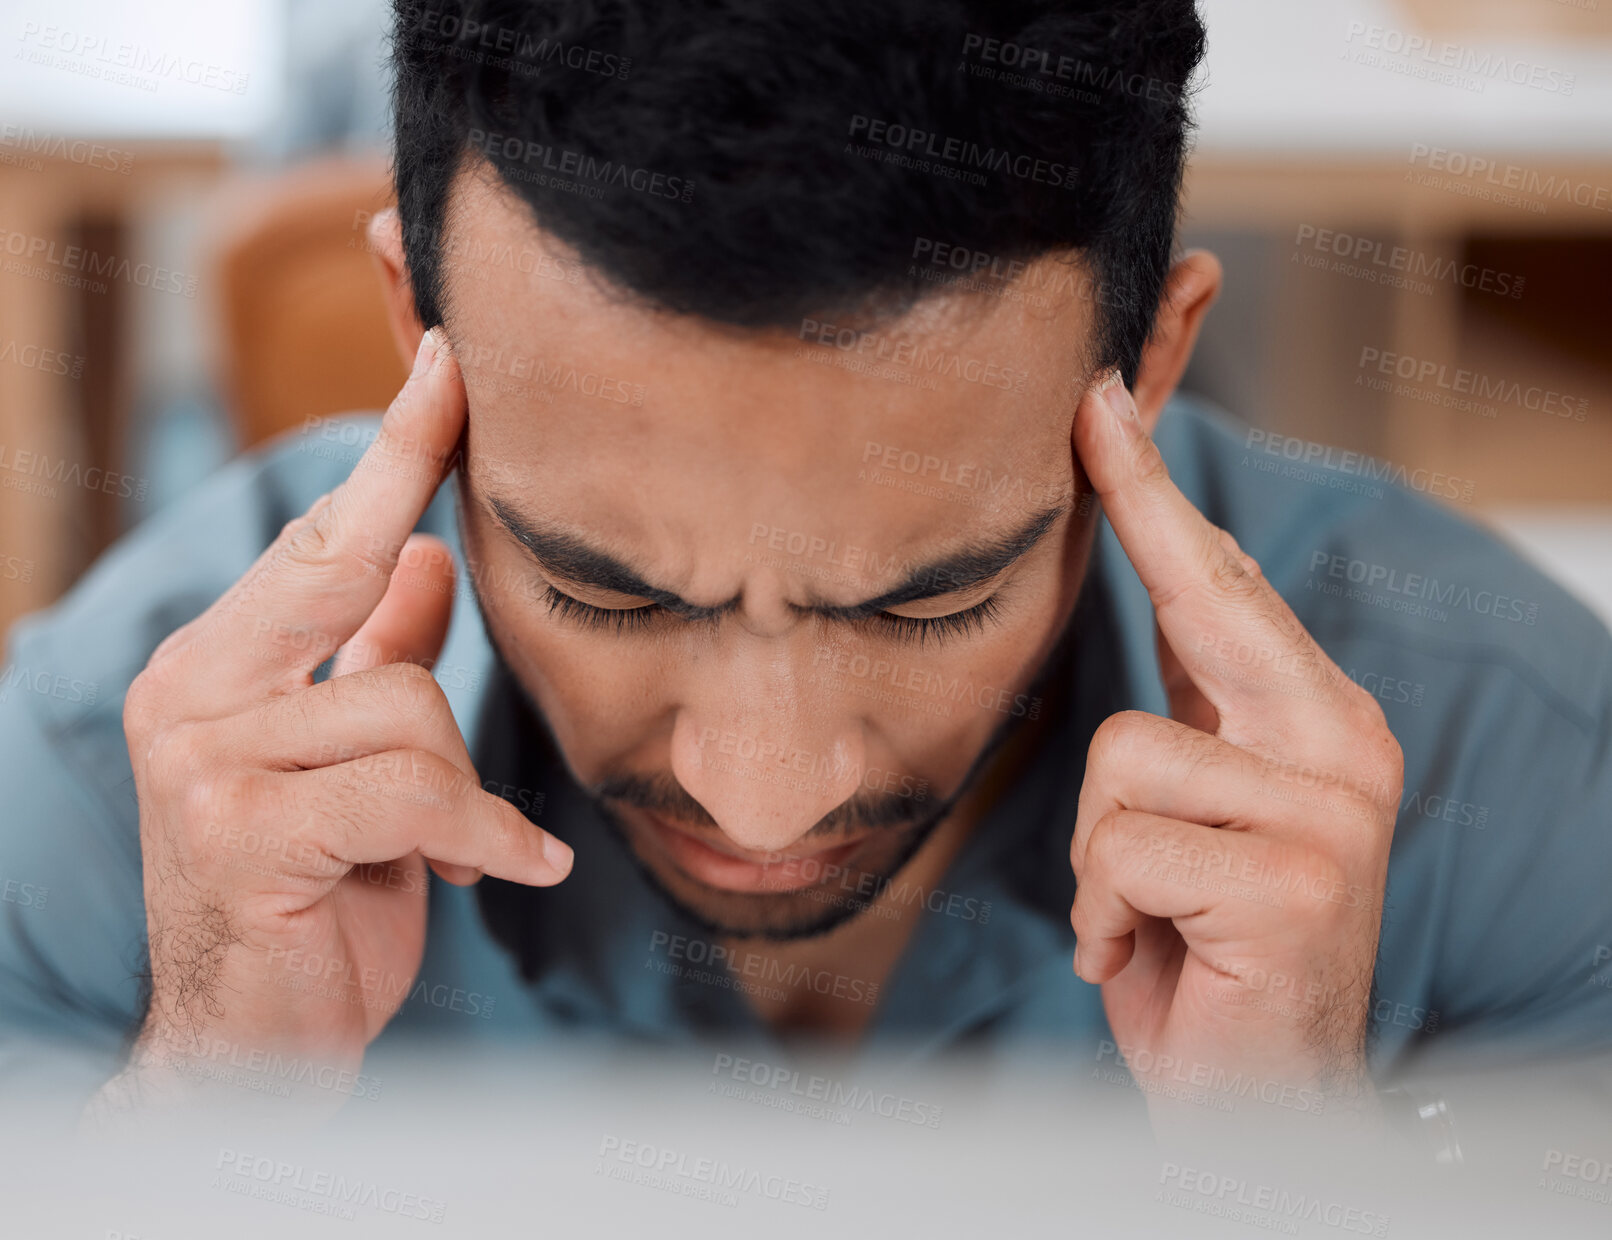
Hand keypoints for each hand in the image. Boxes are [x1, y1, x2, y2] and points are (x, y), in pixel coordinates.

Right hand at [93, 329, 570, 1117]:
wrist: (252, 1048)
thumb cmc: (315, 893)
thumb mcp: (356, 765)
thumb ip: (375, 658)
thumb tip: (429, 556)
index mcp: (213, 671)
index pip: (315, 543)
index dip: (388, 451)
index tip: (447, 362)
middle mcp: (189, 698)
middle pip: (341, 570)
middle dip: (409, 485)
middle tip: (457, 385)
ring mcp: (205, 765)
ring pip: (403, 703)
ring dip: (457, 787)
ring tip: (446, 847)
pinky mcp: (246, 837)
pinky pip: (414, 792)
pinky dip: (481, 833)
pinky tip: (504, 868)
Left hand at [1069, 374, 1400, 1121]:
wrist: (1259, 1105)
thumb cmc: (1209, 952)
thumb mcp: (1196, 820)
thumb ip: (1199, 713)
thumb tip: (1185, 584)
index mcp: (1316, 724)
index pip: (1225, 588)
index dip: (1156, 495)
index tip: (1101, 406)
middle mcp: (1342, 747)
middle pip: (1206, 599)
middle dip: (1139, 505)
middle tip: (1090, 404)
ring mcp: (1328, 810)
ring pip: (1122, 755)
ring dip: (1095, 858)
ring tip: (1138, 918)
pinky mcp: (1293, 877)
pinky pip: (1121, 847)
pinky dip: (1103, 915)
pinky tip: (1146, 957)